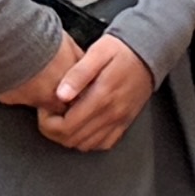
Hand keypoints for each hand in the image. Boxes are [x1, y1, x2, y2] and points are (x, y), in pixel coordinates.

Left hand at [35, 34, 154, 152]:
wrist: (149, 52)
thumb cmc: (121, 50)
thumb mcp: (97, 52)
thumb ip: (78, 74)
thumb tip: (61, 95)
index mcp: (102, 96)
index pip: (66, 126)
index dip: (48, 122)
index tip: (45, 108)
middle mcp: (112, 113)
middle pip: (72, 139)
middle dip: (54, 130)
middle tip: (50, 113)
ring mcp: (119, 121)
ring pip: (85, 145)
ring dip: (69, 137)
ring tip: (63, 118)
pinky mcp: (125, 123)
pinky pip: (103, 144)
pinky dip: (88, 140)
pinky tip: (82, 126)